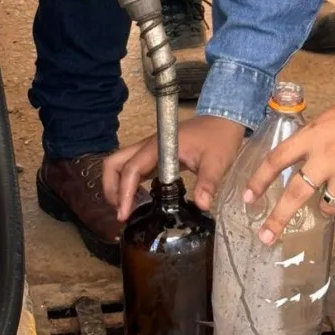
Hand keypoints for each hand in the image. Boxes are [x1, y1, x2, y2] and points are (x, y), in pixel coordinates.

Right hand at [103, 116, 245, 219]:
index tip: (124, 214)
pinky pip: (132, 169)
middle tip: (122, 212)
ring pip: (120, 165)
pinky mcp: (154, 155)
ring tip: (127, 210)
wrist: (223, 121)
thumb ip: (208, 183)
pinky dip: (128, 184)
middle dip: (111, 188)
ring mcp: (149, 151)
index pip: (131, 169)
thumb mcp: (216, 162)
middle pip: (114, 163)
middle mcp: (148, 147)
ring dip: (117, 186)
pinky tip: (139, 200)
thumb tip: (202, 205)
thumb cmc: (219, 138)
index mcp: (158, 147)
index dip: (123, 192)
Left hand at [244, 53, 334, 244]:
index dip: (259, 180)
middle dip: (277, 220)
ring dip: (329, 206)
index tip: (248, 196)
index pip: (276, 160)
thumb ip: (319, 139)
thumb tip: (311, 159)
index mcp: (313, 135)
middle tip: (265, 237)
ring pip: (328, 206)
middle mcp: (326, 156)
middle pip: (294, 195)